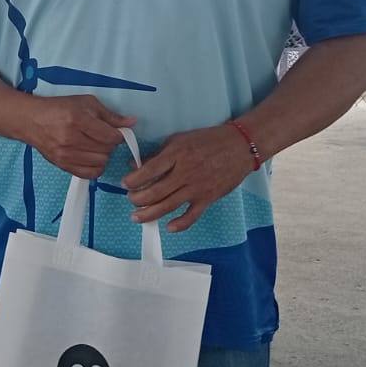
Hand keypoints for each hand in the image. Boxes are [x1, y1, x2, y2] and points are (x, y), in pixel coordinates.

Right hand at [26, 95, 136, 178]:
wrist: (31, 120)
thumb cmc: (58, 109)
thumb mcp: (86, 103)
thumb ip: (110, 115)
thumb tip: (131, 123)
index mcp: (78, 119)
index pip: (111, 136)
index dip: (119, 135)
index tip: (115, 131)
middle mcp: (71, 139)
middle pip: (107, 149)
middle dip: (109, 143)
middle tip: (102, 136)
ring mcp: (66, 154)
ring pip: (101, 162)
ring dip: (102, 154)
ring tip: (94, 145)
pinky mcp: (62, 165)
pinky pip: (90, 174)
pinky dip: (95, 167)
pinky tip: (91, 157)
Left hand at [122, 123, 253, 231]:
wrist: (240, 146)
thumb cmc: (208, 140)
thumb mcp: (179, 140)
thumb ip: (158, 154)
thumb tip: (135, 166)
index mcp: (176, 154)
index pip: (148, 171)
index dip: (133, 180)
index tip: (125, 183)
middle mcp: (185, 172)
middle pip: (154, 192)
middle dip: (137, 199)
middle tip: (131, 199)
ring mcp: (197, 187)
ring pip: (168, 206)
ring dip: (149, 214)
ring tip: (137, 217)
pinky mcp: (208, 198)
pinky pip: (192, 215)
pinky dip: (180, 224)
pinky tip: (169, 227)